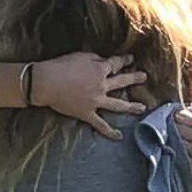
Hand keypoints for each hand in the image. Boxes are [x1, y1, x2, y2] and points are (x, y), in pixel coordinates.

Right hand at [32, 53, 147, 139]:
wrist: (47, 83)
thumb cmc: (61, 66)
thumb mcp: (80, 56)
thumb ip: (94, 59)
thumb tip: (102, 63)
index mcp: (100, 69)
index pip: (116, 64)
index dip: (124, 60)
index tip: (131, 59)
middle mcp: (102, 85)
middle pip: (122, 81)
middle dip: (134, 78)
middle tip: (144, 77)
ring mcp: (96, 101)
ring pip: (118, 105)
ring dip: (131, 106)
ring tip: (142, 108)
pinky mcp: (87, 113)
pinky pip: (100, 124)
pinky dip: (109, 131)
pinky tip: (119, 136)